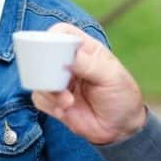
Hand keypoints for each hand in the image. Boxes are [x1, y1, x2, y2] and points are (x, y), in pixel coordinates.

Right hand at [31, 23, 146, 144]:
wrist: (121, 127)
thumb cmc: (122, 96)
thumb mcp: (111, 77)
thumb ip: (89, 64)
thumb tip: (65, 57)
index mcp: (85, 50)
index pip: (63, 33)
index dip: (53, 36)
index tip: (51, 50)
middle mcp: (69, 63)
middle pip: (44, 54)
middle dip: (45, 68)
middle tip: (56, 81)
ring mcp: (60, 82)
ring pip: (38, 78)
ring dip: (49, 91)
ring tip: (67, 101)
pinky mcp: (54, 100)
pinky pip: (39, 98)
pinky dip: (49, 104)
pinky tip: (64, 110)